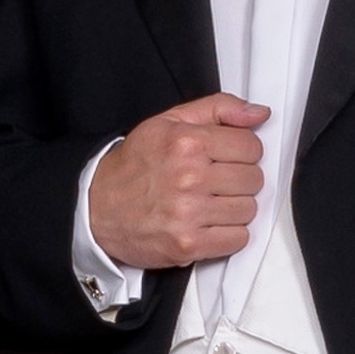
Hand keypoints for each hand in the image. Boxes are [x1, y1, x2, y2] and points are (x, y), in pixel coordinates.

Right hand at [90, 93, 268, 272]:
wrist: (95, 208)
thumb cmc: (133, 166)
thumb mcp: (168, 122)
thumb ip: (218, 109)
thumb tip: (259, 113)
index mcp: (187, 142)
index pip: (251, 145)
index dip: (243, 151)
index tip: (228, 157)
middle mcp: (189, 176)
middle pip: (254, 179)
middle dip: (240, 180)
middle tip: (217, 182)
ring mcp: (188, 213)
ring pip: (249, 210)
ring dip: (235, 208)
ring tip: (211, 203)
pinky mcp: (188, 244)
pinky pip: (238, 239)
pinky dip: (229, 234)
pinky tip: (209, 224)